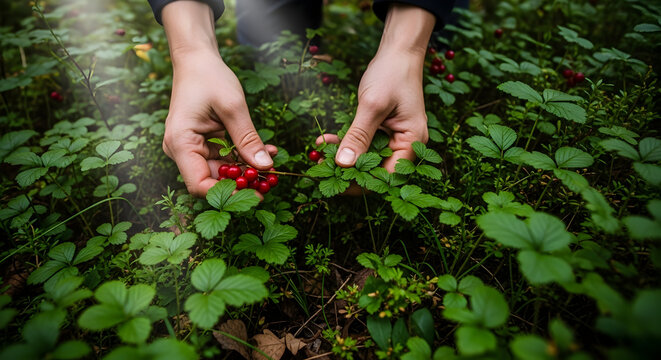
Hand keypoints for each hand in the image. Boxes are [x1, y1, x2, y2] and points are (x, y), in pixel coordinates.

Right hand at [161, 2, 272, 196]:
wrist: (197, 60)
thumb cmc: (209, 77)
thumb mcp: (233, 107)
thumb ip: (248, 139)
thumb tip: (265, 167)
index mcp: (181, 143)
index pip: (199, 185)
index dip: (227, 195)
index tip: (255, 194)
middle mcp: (182, 150)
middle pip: (212, 180)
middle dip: (242, 182)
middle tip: (271, 182)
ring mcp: (191, 148)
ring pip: (221, 171)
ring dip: (246, 169)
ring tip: (272, 163)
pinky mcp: (202, 144)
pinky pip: (224, 158)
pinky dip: (243, 157)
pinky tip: (265, 152)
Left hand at [332, 4, 434, 171]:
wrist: (398, 52)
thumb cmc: (391, 74)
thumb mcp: (372, 105)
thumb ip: (358, 136)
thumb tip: (343, 165)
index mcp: (412, 142)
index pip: (387, 176)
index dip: (361, 182)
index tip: (335, 180)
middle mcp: (405, 145)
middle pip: (375, 170)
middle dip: (348, 171)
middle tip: (320, 167)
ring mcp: (393, 138)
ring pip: (365, 159)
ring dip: (342, 158)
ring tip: (318, 156)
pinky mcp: (382, 131)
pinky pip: (362, 145)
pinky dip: (344, 144)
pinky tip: (324, 141)